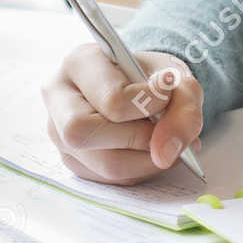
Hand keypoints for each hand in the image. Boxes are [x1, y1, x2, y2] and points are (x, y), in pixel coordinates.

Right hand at [41, 46, 203, 184]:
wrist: (144, 85)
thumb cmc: (153, 76)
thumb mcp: (178, 80)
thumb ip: (183, 110)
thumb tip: (164, 155)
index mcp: (79, 63)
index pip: (112, 99)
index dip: (149, 105)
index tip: (168, 94)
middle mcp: (58, 97)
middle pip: (85, 133)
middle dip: (137, 138)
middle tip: (161, 129)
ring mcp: (59, 132)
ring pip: (102, 164)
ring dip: (145, 160)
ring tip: (163, 143)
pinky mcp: (72, 159)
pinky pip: (109, 179)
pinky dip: (138, 170)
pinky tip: (146, 150)